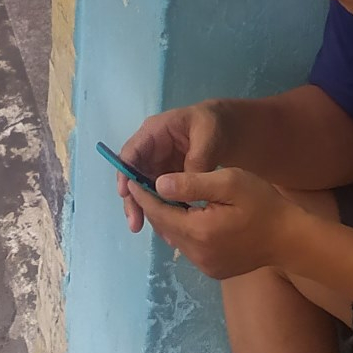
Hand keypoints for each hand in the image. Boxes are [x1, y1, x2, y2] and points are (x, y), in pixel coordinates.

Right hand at [118, 103, 225, 232]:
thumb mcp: (207, 134)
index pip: (132, 152)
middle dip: (132, 198)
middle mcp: (150, 150)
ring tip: (145, 229)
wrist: (226, 129)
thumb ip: (196, 159)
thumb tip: (184, 186)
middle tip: (135, 223)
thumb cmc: (212, 124)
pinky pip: (159, 195)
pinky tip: (166, 227)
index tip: (125, 193)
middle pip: (133, 174)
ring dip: (144, 208)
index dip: (125, 172)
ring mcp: (158, 165)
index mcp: (154, 132)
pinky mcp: (168, 179)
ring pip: (144, 188)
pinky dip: (160, 210)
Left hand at [139, 166, 294, 278]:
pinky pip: (188, 247)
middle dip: (152, 205)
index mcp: (198, 232)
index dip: (143, 193)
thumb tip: (159, 183)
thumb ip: (193, 182)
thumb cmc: (263, 204)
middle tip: (143, 183)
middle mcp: (197, 254)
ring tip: (163, 195)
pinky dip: (182, 229)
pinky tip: (186, 214)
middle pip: (164, 226)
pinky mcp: (214, 270)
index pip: (160, 211)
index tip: (131, 176)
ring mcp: (206, 266)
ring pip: (175, 237)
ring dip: (167, 218)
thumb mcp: (229, 182)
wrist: (291, 239)